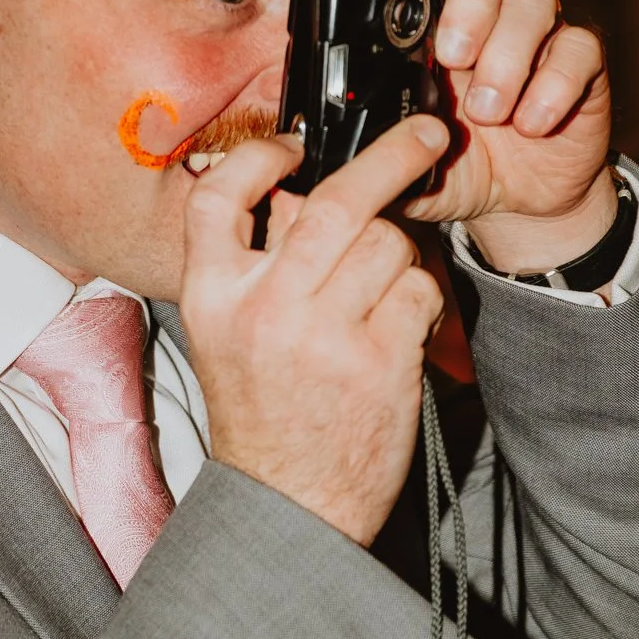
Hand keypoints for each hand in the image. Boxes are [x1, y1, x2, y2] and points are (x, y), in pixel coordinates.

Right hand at [179, 114, 449, 545]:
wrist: (288, 503)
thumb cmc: (261, 413)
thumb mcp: (225, 333)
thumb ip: (254, 264)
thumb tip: (306, 193)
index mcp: (212, 297)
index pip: (217, 198)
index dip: (260, 157)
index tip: (295, 144)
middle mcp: (264, 309)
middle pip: (334, 203)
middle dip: (393, 156)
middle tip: (426, 134)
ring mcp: (325, 336)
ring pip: (387, 242)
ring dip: (401, 251)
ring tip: (385, 286)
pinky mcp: (380, 362)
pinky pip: (418, 289)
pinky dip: (421, 294)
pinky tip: (402, 322)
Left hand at [374, 0, 616, 272]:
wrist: (515, 202)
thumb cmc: (445, 163)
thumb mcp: (392, 152)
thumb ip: (357, 132)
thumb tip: (302, 123)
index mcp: (431, 15)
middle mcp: (487, 7)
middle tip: (450, 53)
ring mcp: (538, 31)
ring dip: (508, 54)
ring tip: (487, 109)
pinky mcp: (581, 63)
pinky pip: (579, 48)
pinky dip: (552, 86)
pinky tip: (531, 122)